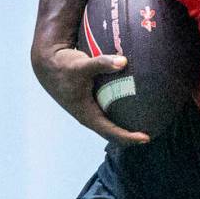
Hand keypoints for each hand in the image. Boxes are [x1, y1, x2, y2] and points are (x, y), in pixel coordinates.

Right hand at [32, 47, 149, 144]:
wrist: (47, 64)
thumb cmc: (64, 66)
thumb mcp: (82, 66)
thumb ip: (102, 63)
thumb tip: (124, 61)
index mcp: (86, 114)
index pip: (111, 132)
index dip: (129, 137)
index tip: (146, 138)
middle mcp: (88, 116)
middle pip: (113, 133)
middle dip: (131, 136)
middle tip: (152, 134)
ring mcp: (89, 111)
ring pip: (111, 124)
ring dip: (126, 127)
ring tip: (147, 124)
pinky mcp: (90, 102)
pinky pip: (109, 113)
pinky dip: (121, 113)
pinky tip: (136, 105)